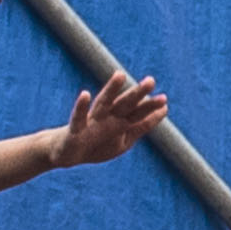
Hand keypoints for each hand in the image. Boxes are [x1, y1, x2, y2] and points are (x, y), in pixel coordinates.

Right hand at [46, 67, 170, 173]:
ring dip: (111, 90)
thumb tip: (164, 110)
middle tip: (151, 81)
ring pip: (103, 103)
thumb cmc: (96, 144)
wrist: (66, 153)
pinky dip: (81, 107)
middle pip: (124, 104)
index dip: (149, 108)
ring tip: (120, 75)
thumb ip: (142, 126)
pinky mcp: (75, 129)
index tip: (165, 101)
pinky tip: (85, 94)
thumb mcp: (123, 140)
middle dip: (136, 94)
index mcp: (118, 121)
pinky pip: (78, 117)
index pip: (136, 112)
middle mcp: (106, 117)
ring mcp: (91, 121)